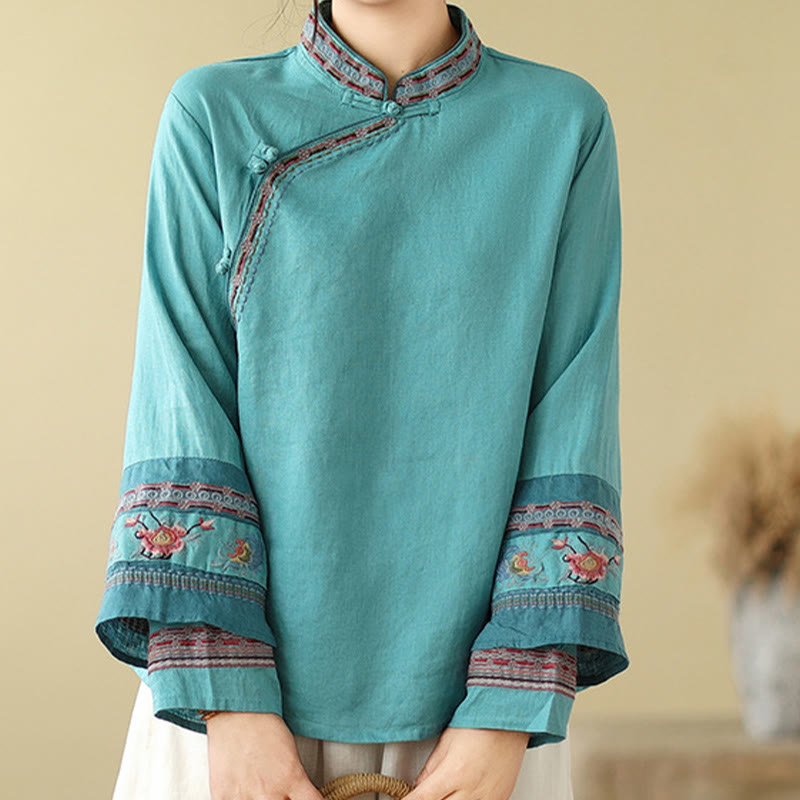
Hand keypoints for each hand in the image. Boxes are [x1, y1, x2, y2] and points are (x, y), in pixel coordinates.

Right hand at [206, 711, 325, 799]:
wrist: (237, 709)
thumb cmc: (265, 726)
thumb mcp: (291, 754)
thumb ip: (295, 783)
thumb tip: (298, 798)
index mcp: (292, 778)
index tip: (309, 798)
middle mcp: (270, 792)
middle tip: (280, 791)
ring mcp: (244, 797)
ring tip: (259, 788)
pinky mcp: (222, 797)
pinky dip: (240, 799)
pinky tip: (242, 791)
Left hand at [403, 726, 529, 799]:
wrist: (509, 718)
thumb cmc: (480, 722)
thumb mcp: (447, 741)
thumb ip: (431, 768)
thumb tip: (418, 786)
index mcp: (454, 773)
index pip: (422, 799)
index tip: (404, 799)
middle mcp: (471, 790)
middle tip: (428, 790)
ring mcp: (487, 798)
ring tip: (446, 789)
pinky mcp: (500, 799)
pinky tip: (463, 794)